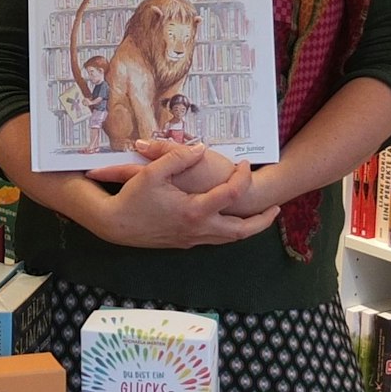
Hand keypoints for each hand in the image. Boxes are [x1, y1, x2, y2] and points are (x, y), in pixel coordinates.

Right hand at [81, 142, 279, 248]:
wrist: (114, 225)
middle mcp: (198, 228)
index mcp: (194, 210)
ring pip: (229, 239)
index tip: (244, 164)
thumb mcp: (153, 171)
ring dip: (249, 229)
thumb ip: (179, 156)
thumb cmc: (132, 198)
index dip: (242, 177)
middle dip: (262, 221)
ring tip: (261, 218)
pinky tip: (229, 221)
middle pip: (241, 230)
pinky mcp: (184, 243)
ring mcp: (192, 239)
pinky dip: (229, 232)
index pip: (231, 194)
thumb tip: (202, 148)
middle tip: (276, 209)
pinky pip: (215, 240)